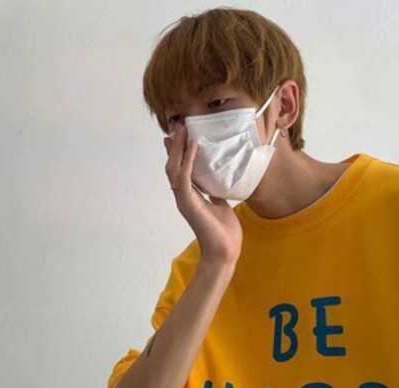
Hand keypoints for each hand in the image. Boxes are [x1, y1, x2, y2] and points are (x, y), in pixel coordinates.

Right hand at [164, 123, 242, 265]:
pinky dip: (188, 160)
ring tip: (183, 130)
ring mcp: (185, 199)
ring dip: (178, 148)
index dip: (180, 152)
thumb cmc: (224, 233)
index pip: (181, 169)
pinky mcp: (189, 203)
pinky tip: (193, 146)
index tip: (182, 134)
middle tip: (179, 126)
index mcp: (191, 196)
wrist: (225, 252)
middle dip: (176, 145)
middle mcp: (184, 196)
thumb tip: (218, 182)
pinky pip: (185, 177)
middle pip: (173, 165)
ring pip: (175, 168)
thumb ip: (216, 194)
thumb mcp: (222, 206)